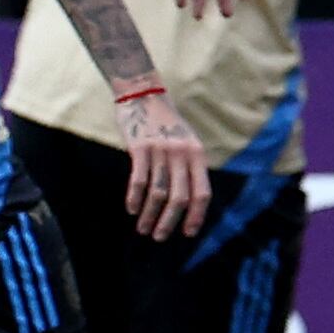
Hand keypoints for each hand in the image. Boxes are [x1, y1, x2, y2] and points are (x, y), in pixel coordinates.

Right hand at [117, 90, 210, 240]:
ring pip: (157, 192)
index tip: (188, 233)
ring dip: (149, 215)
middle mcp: (182, 154)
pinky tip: (131, 209)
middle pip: (179, 197)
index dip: (196, 216)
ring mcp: (160, 150)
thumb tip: (188, 201)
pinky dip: (134, 198)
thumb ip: (190, 166)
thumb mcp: (187, 141)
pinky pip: (138, 180)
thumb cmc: (165, 123)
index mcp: (197, 155)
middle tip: (159, 237)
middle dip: (169, 222)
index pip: (202, 193)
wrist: (144, 95)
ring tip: (143, 229)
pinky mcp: (139, 148)